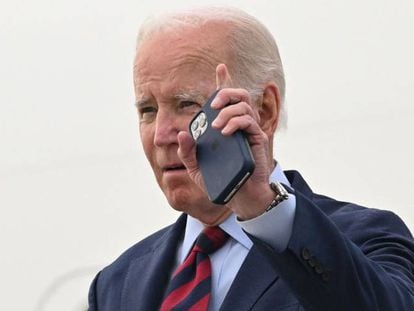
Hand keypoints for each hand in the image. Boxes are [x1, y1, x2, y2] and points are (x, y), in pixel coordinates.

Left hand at [178, 64, 275, 219]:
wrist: (239, 195)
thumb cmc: (219, 180)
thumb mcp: (197, 168)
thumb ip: (188, 152)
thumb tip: (182, 135)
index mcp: (224, 126)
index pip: (226, 100)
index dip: (224, 82)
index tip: (220, 67)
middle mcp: (238, 124)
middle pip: (238, 94)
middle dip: (224, 92)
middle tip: (210, 105)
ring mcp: (249, 130)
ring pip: (244, 104)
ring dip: (227, 110)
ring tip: (216, 126)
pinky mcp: (257, 138)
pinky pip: (248, 120)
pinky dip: (235, 121)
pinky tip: (225, 131)